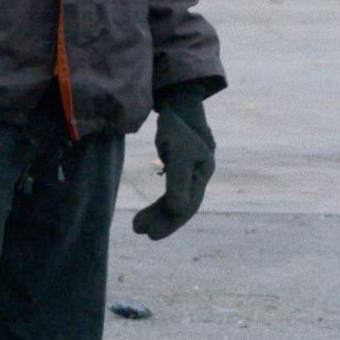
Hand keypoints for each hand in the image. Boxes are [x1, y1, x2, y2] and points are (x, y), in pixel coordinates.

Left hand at [133, 86, 214, 239]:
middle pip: (181, 206)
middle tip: (140, 231)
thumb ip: (179, 181)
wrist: (180, 106)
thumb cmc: (178, 127)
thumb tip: (178, 211)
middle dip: (162, 221)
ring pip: (175, 202)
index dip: (169, 222)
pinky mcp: (180, 170)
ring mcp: (191, 174)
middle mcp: (199, 176)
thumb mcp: (178, 152)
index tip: (149, 234)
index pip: (186, 205)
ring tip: (137, 225)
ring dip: (159, 215)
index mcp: (202, 173)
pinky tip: (149, 214)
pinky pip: (171, 194)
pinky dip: (160, 205)